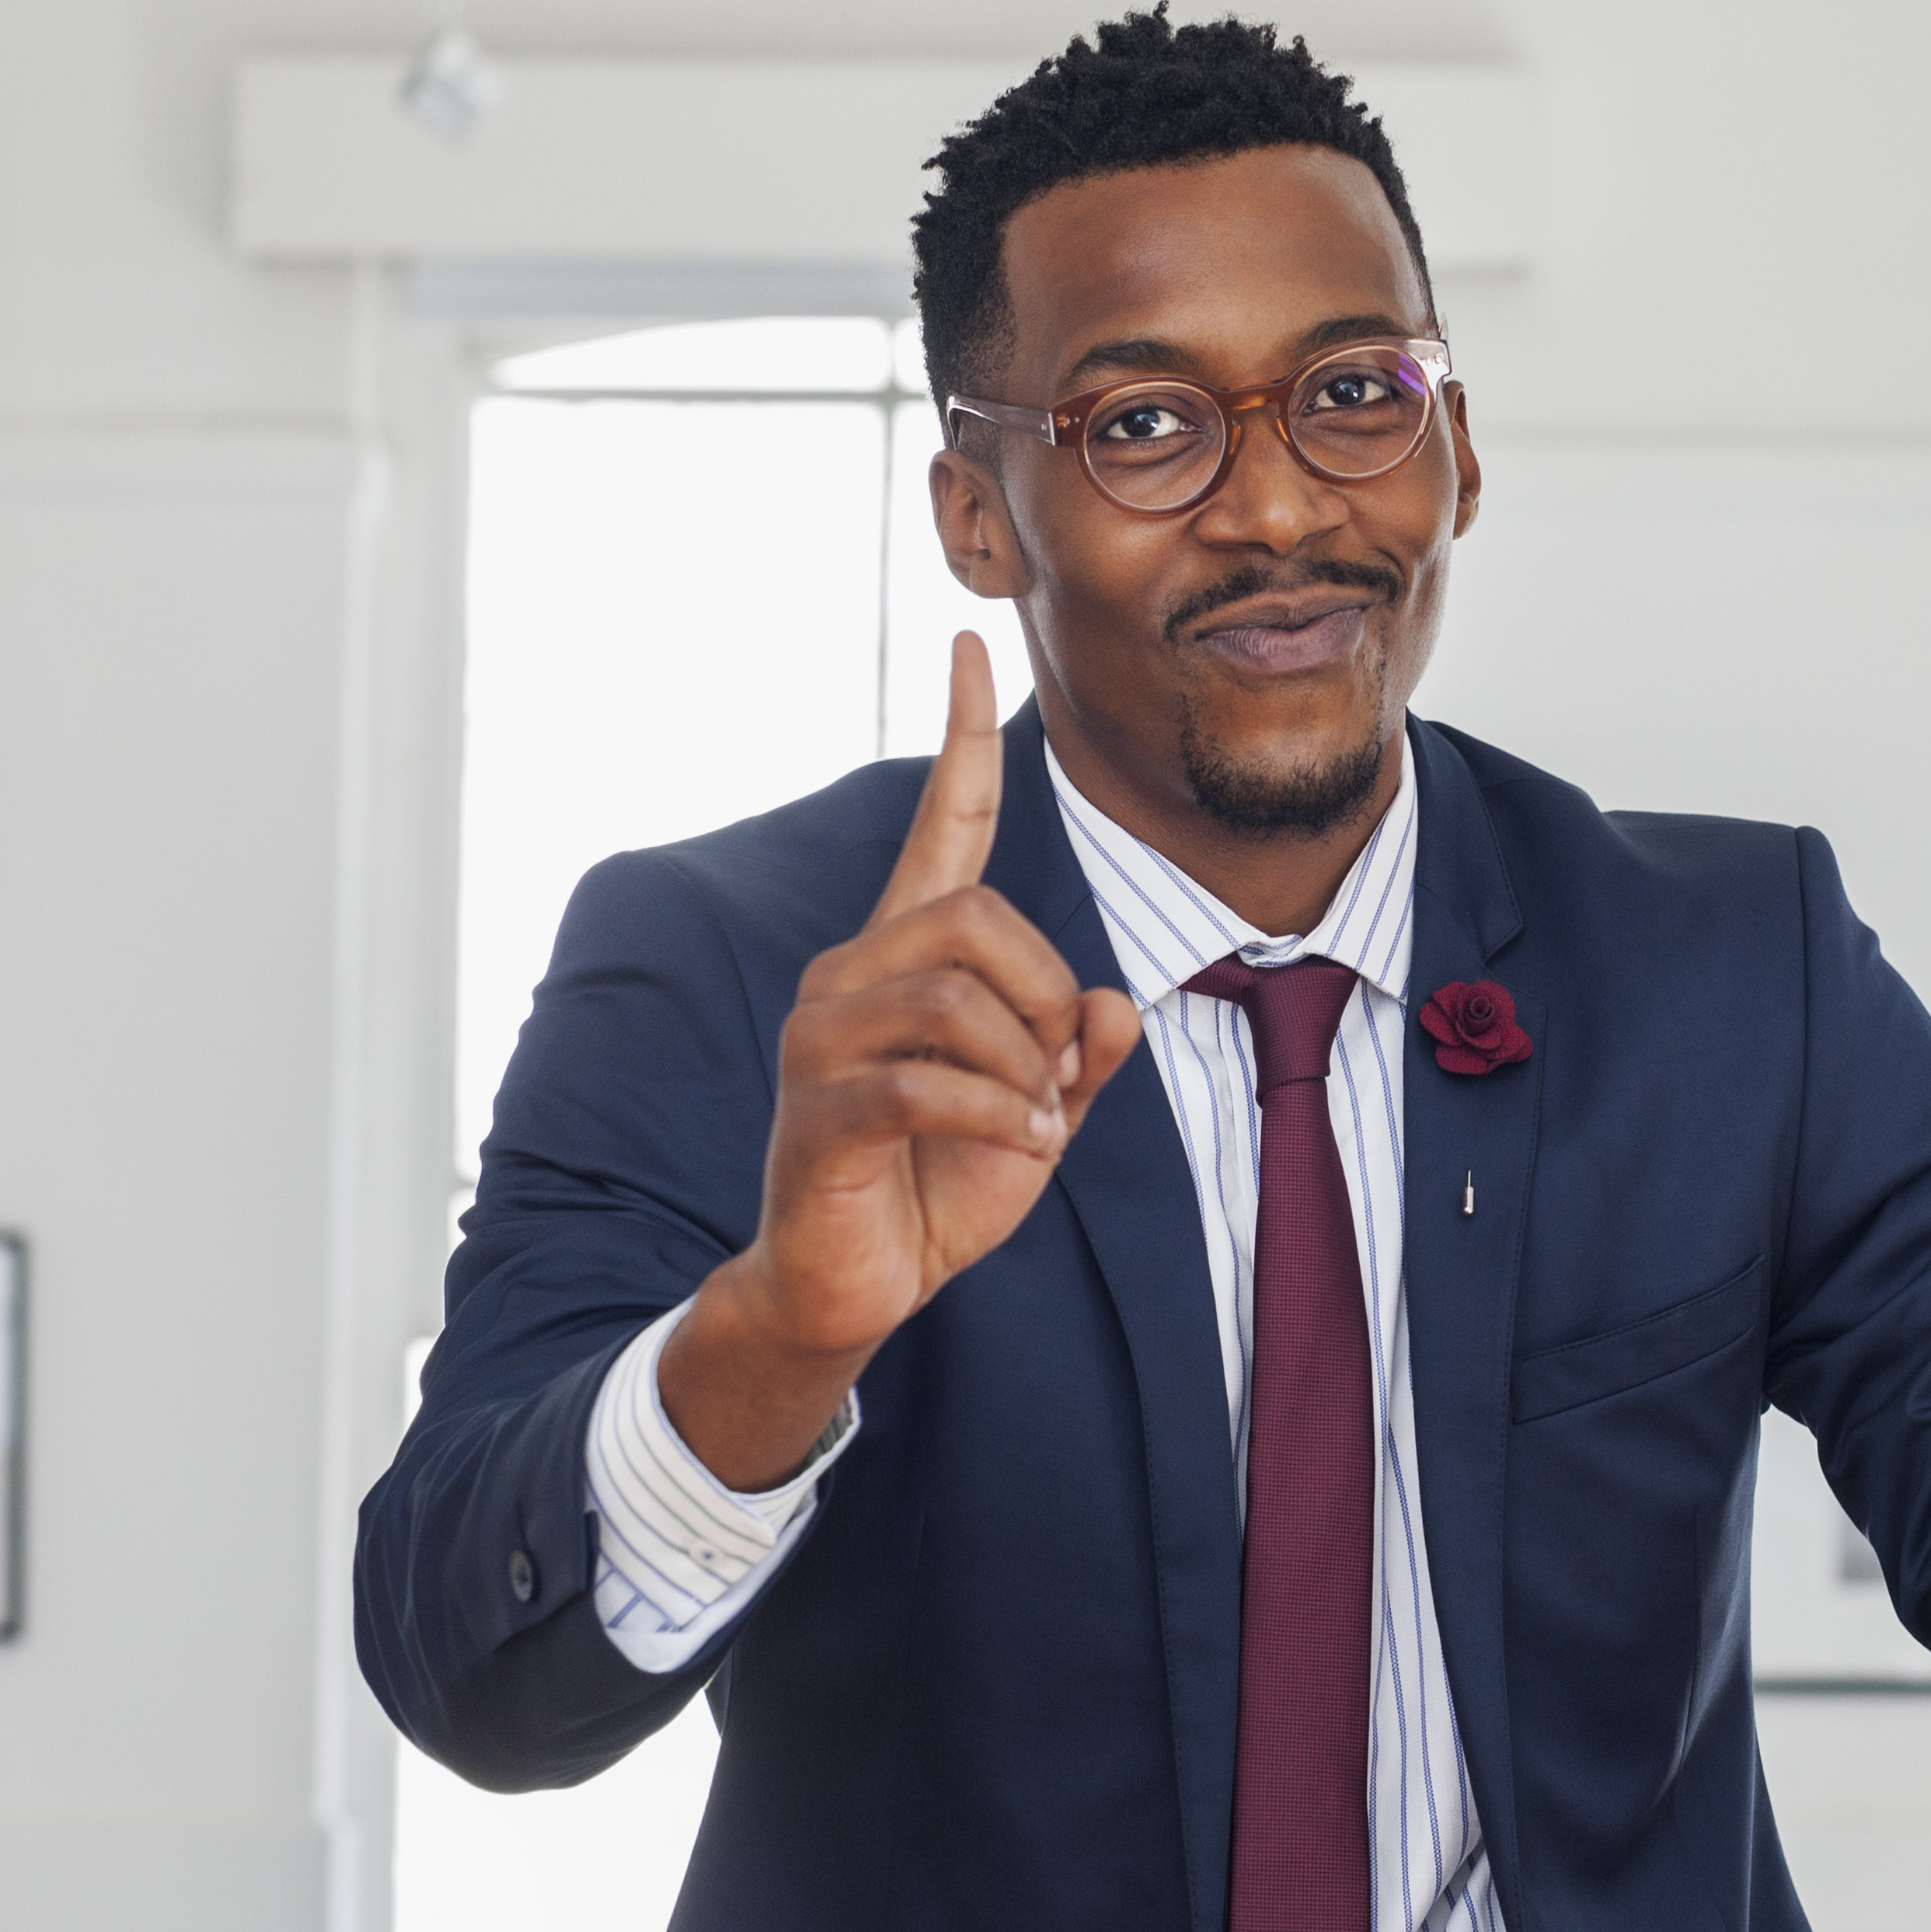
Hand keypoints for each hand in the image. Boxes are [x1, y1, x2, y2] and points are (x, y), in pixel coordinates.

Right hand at [660, 633, 1143, 1486]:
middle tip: (1053, 1075)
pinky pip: (927, 1078)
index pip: (944, 824)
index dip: (961, 738)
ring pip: (955, 994)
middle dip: (1045, 996)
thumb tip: (1113, 1005)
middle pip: (979, 917)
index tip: (967, 646)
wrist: (857, 1285)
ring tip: (1029, 1119)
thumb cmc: (941, 1184)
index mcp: (909, 957)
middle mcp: (852, 973)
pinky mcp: (817, 1106)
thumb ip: (1083, 1051)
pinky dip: (997, 1113)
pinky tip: (1014, 1142)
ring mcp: (822, 1036)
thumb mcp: (1041, 1112)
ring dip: (1024, 1064)